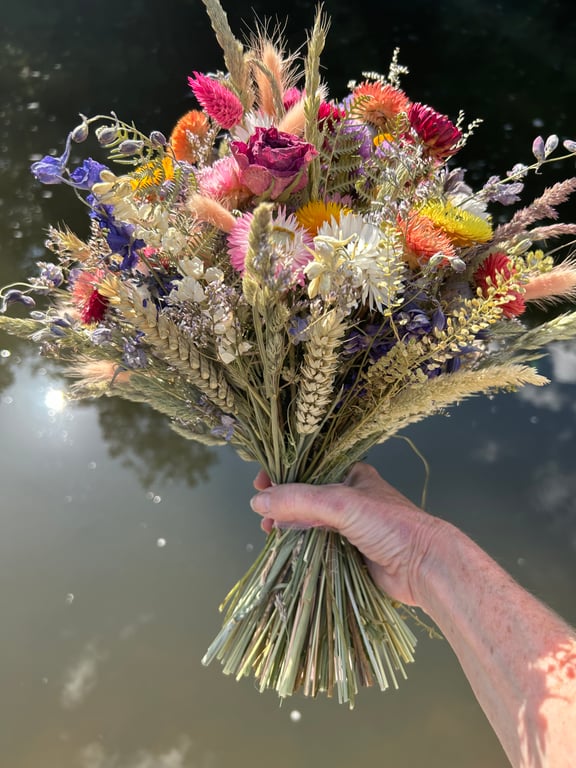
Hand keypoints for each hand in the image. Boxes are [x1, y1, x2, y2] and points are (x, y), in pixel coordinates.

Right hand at [251, 463, 448, 606]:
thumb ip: (299, 500)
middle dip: (282, 503)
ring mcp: (349, 526)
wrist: (424, 566)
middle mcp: (349, 498)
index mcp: (351, 475)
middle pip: (305, 497)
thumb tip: (259, 500)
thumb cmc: (389, 524)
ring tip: (270, 532)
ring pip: (310, 522)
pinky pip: (318, 545)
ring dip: (289, 526)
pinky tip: (286, 549)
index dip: (283, 474)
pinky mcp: (350, 551)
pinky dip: (301, 546)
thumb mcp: (340, 503)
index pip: (309, 468)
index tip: (260, 484)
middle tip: (263, 516)